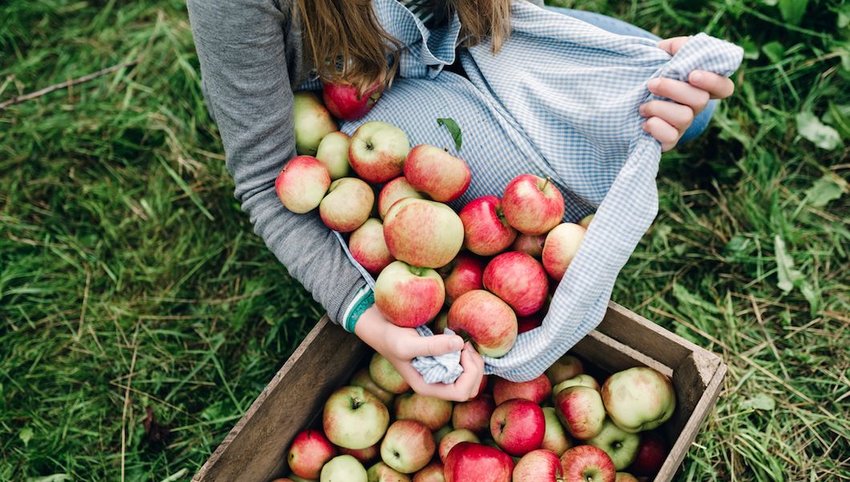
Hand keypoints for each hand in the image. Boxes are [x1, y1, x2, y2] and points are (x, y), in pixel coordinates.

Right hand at [354, 305, 484, 401]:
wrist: (379, 326)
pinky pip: (464, 365)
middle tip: (466, 345)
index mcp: (428, 386)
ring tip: (463, 343)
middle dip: (475, 368)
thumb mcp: (408, 344)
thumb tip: (460, 343)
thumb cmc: (390, 338)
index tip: (461, 351)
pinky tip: (459, 340)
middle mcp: (436, 383)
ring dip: (473, 360)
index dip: (469, 373)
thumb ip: (433, 346)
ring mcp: (439, 372)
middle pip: (470, 388)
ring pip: (470, 377)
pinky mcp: (442, 360)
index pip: (461, 392)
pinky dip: (468, 354)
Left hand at [641, 36, 735, 150]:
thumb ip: (676, 47)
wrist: (630, 98)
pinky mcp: (669, 139)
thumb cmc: (654, 74)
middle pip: (700, 101)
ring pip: (685, 118)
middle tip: (651, 84)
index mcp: (701, 86)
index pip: (724, 87)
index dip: (713, 82)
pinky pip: (671, 139)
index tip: (692, 75)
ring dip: (659, 108)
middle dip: (673, 90)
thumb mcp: (664, 56)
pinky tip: (645, 122)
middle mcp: (696, 107)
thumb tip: (677, 48)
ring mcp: (684, 124)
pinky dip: (656, 128)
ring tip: (642, 106)